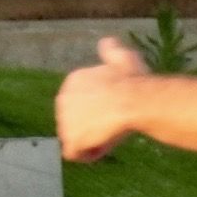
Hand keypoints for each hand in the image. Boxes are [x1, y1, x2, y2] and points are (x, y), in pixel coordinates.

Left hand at [53, 37, 150, 163]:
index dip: (100, 110)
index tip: (116, 110)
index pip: (82, 102)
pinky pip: (76, 154)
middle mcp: (62, 99)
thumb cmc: (133, 80)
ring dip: (94, 140)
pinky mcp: (69, 140)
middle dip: (94, 126)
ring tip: (112, 132)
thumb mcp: (122, 57)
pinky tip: (103, 145)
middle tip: (115, 123)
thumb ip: (111, 49)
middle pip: (78, 120)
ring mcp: (63, 121)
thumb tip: (106, 43)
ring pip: (78, 138)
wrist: (134, 100)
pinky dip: (90, 154)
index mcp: (73, 81)